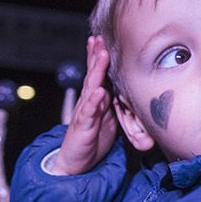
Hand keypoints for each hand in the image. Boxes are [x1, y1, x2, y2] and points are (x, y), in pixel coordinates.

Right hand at [49, 37, 118, 175]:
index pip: (97, 74)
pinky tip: (99, 91)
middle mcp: (89, 102)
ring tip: (102, 56)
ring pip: (91, 88)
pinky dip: (94, 101)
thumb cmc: (92, 140)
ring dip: (97, 71)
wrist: (75, 162)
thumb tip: (125, 90)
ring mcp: (85, 113)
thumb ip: (112, 103)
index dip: (99, 57)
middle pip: (93, 74)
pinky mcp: (84, 126)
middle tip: (99, 38)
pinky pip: (89, 112)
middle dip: (96, 55)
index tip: (102, 39)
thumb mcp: (108, 118)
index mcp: (95, 100)